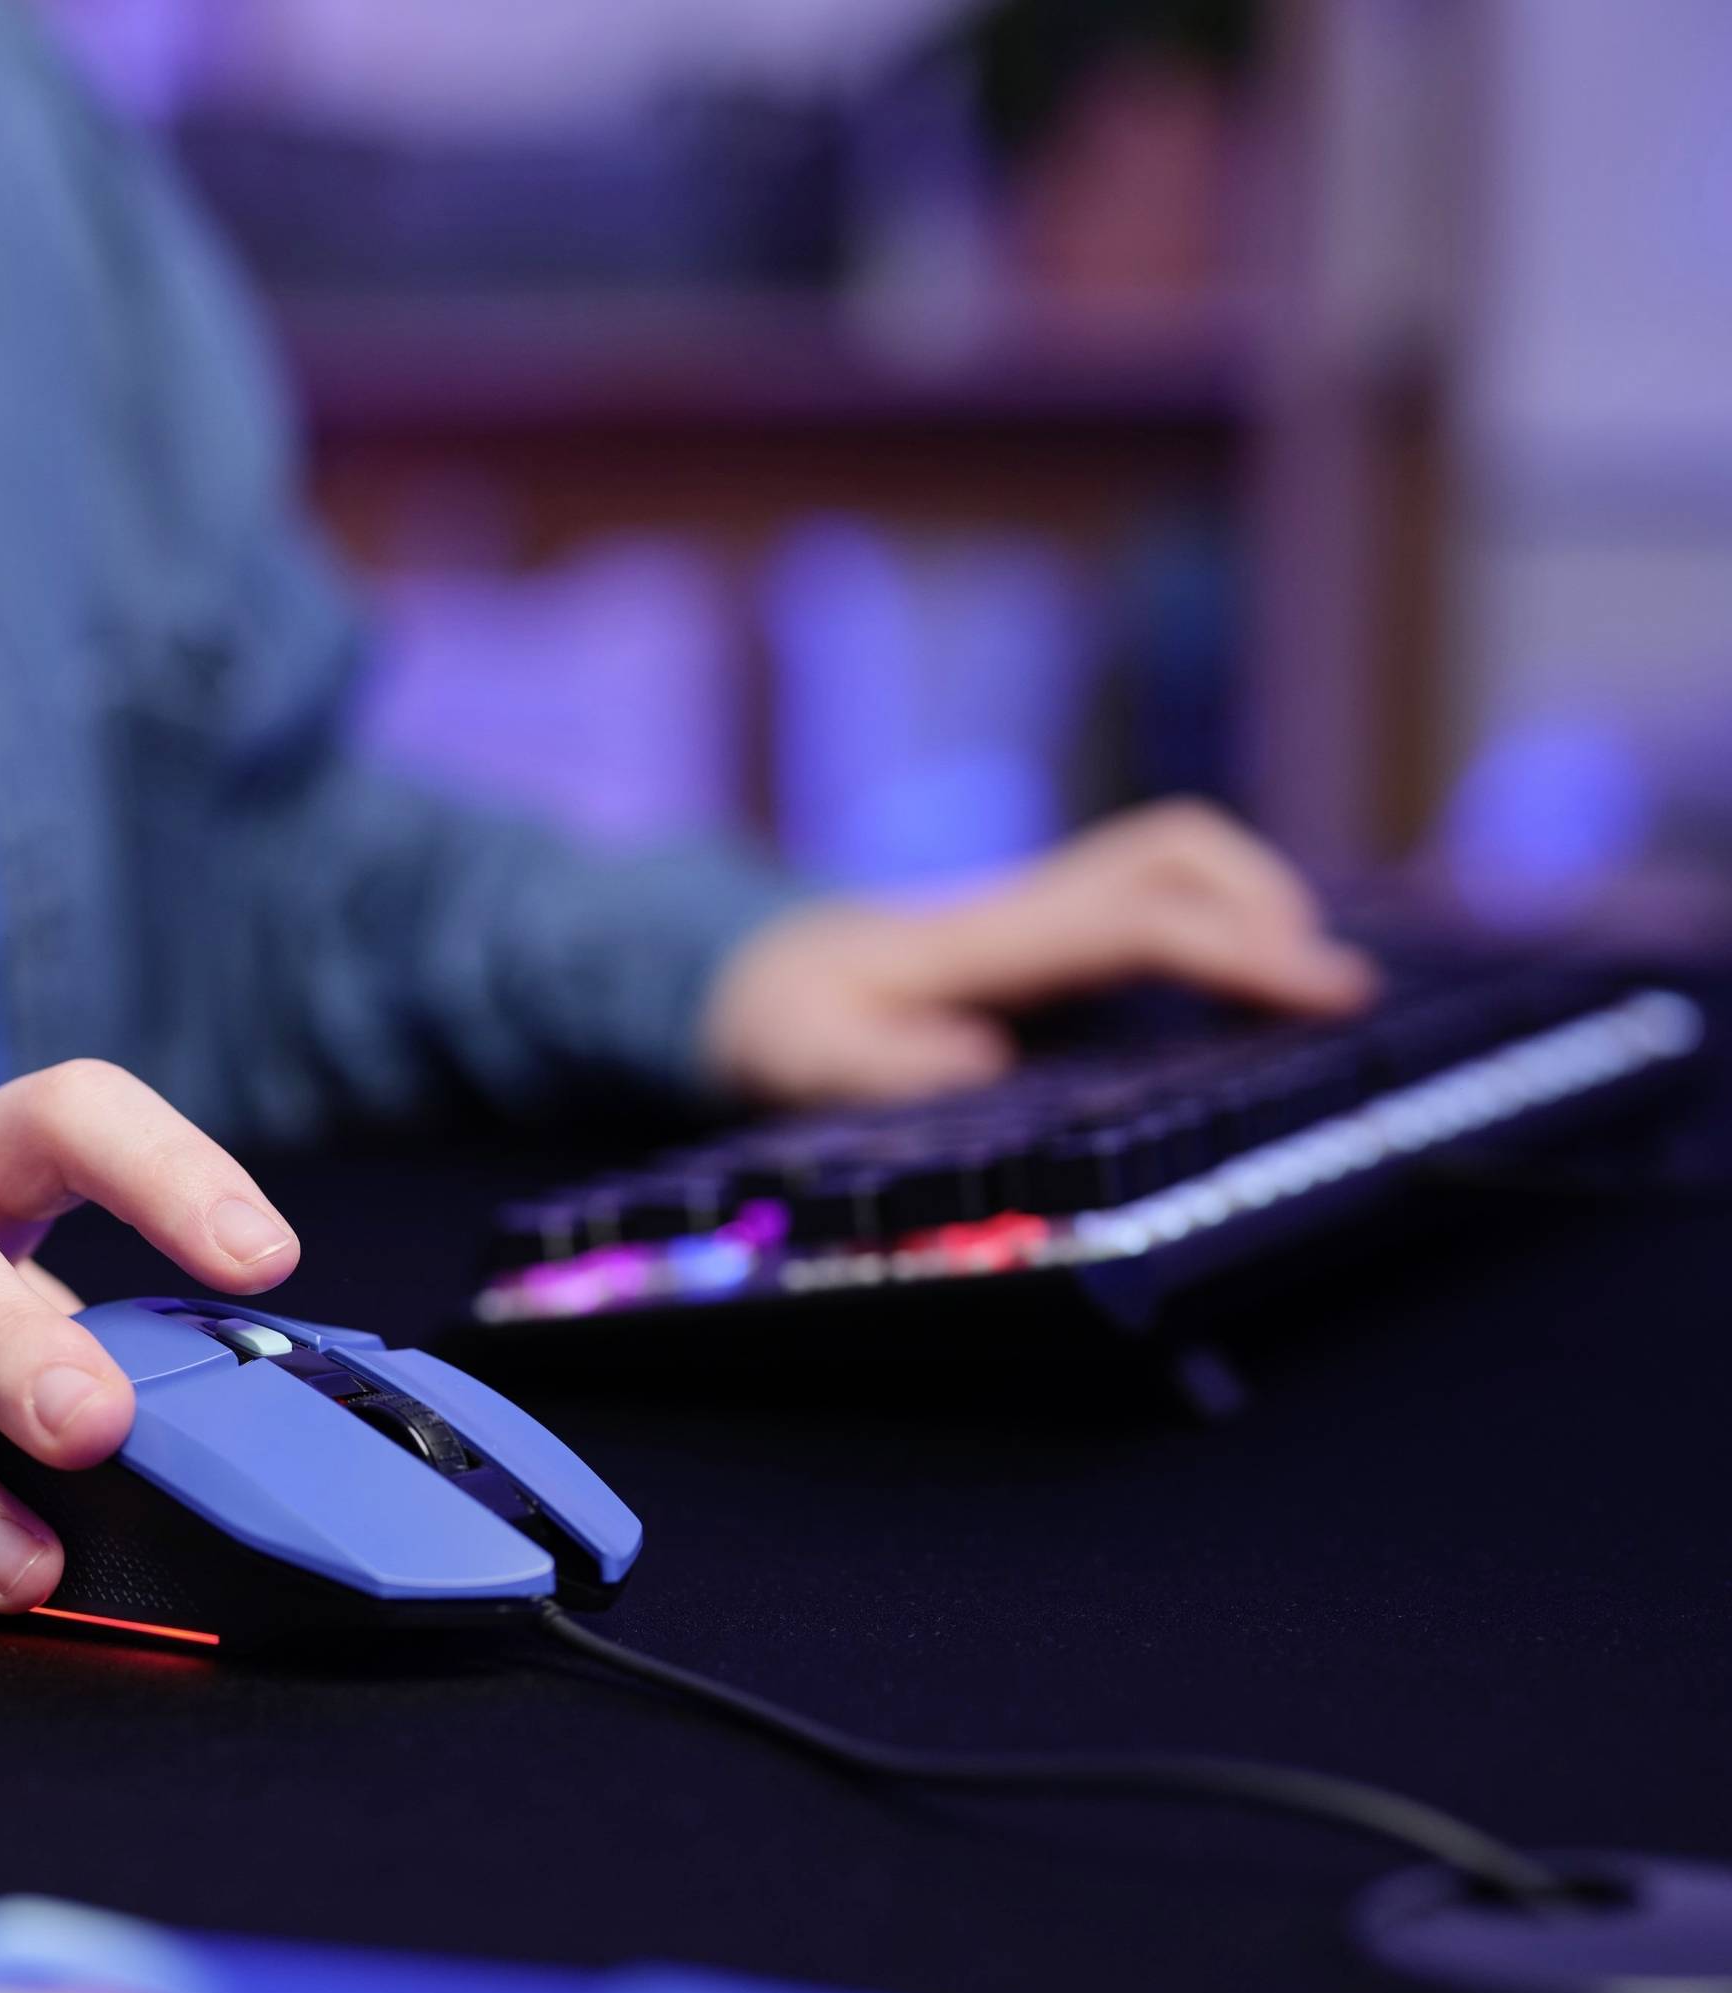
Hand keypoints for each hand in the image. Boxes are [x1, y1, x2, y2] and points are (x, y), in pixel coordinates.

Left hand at [699, 799, 1377, 1108]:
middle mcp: (1026, 907)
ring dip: (1252, 905)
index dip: (1238, 948)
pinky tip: (1248, 993)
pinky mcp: (1045, 929)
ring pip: (1171, 860)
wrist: (745, 974)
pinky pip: (1152, 898)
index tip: (1328, 993)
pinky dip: (1220, 924)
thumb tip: (975, 1057)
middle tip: (1327, 996)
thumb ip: (878, 1062)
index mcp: (988, 940)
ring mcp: (1039, 909)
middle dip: (1266, 902)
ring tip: (1305, 994)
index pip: (1140, 918)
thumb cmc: (781, 1020)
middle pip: (1174, 849)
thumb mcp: (801, 1055)